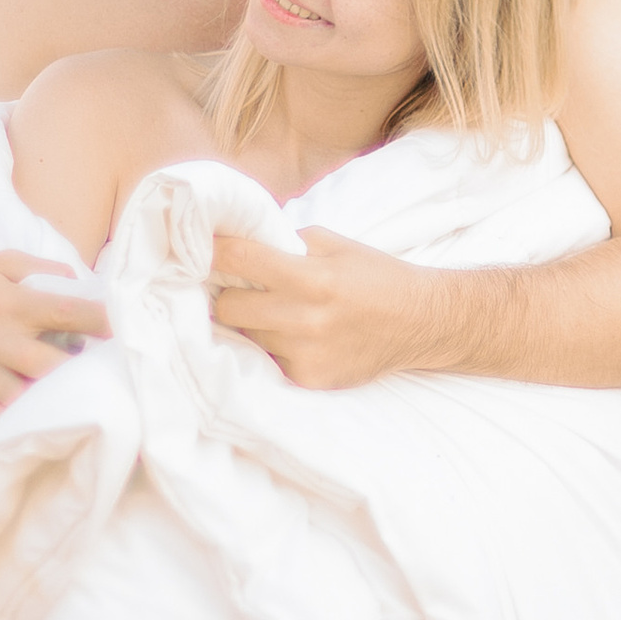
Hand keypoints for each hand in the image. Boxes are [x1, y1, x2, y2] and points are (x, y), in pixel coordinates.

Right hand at [0, 252, 108, 419]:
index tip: (122, 328)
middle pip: (55, 364)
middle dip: (83, 368)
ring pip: (32, 395)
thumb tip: (77, 277)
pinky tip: (43, 411)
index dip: (101, 321)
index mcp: (8, 303)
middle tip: (102, 367)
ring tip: (76, 391)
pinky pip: (4, 417)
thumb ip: (36, 266)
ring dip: (57, 396)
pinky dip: (26, 418)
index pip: (66, 312)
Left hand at [209, 229, 474, 387]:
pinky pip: (268, 363)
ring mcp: (306, 355)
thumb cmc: (375, 276)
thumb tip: (235, 238)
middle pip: (228, 309)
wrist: (420, 322)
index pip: (239, 260)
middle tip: (236, 290)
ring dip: (250, 326)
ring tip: (269, 315)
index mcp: (312, 278)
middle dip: (228, 296)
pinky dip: (272, 350)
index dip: (214, 252)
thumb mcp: (334, 244)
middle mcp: (306, 320)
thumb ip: (284, 240)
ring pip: (245, 339)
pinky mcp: (310, 381)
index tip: (200, 250)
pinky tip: (292, 338)